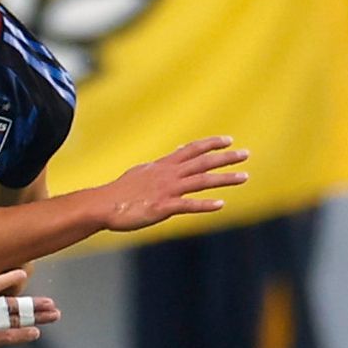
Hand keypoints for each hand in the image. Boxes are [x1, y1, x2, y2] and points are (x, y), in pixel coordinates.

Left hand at [0, 269, 58, 347]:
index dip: (20, 335)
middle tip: (54, 315)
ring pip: (7, 306)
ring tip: (48, 302)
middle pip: (12, 321)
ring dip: (31, 304)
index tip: (35, 333)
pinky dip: (7, 279)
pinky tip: (22, 274)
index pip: (2, 338)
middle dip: (35, 319)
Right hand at [95, 135, 248, 232]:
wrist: (102, 206)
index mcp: (163, 166)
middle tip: (245, 154)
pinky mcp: (162, 208)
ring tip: (244, 177)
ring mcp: (166, 191)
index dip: (211, 144)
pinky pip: (188, 205)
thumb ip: (161, 165)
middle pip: (202, 163)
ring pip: (201, 181)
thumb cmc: (119, 192)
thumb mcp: (141, 172)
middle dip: (225, 158)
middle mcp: (168, 175)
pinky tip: (221, 204)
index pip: (191, 150)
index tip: (229, 140)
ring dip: (224, 179)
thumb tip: (174, 154)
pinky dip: (205, 205)